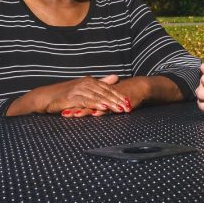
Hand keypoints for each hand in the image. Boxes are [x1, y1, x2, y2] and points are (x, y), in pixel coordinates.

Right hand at [9, 74, 127, 116]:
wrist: (45, 97)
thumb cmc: (65, 94)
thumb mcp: (84, 87)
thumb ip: (101, 82)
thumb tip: (116, 77)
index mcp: (90, 81)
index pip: (107, 89)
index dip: (118, 95)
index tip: (128, 102)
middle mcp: (85, 83)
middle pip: (105, 93)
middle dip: (117, 100)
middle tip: (128, 107)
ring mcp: (78, 90)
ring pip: (98, 97)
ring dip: (109, 103)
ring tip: (119, 109)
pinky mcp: (72, 98)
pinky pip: (86, 102)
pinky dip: (96, 105)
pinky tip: (103, 109)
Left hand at [61, 75, 181, 117]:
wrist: (140, 88)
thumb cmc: (126, 94)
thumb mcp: (112, 97)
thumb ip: (103, 102)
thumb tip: (92, 109)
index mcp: (100, 95)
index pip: (85, 100)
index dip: (74, 104)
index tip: (63, 108)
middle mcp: (103, 96)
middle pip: (87, 102)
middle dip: (75, 108)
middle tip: (64, 113)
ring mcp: (110, 99)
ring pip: (95, 105)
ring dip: (84, 110)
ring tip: (73, 115)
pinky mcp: (118, 102)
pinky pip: (108, 106)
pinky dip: (101, 110)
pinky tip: (94, 113)